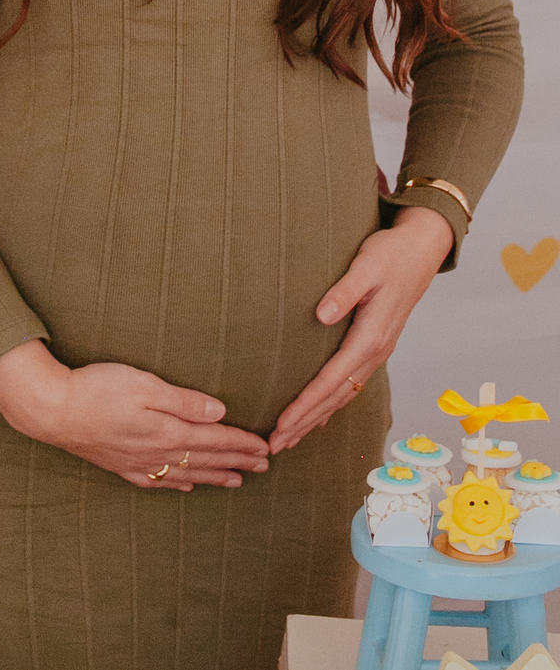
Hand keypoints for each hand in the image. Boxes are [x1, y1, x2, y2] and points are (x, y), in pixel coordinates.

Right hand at [0, 340, 269, 490]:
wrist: (53, 410)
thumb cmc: (97, 388)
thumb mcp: (144, 384)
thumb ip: (183, 400)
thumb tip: (220, 412)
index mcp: (167, 430)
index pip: (214, 438)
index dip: (242, 443)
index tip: (266, 448)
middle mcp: (157, 451)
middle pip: (205, 458)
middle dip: (237, 462)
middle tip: (264, 467)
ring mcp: (138, 462)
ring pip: (186, 473)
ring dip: (214, 476)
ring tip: (236, 481)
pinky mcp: (120, 465)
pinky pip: (158, 481)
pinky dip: (178, 485)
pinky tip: (186, 487)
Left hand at [268, 206, 453, 453]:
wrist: (421, 249)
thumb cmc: (390, 254)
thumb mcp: (366, 266)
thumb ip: (344, 291)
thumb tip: (322, 316)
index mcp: (371, 336)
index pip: (331, 380)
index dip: (305, 405)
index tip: (282, 423)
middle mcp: (375, 351)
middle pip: (335, 397)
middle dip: (305, 423)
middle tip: (274, 445)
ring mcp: (377, 352)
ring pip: (343, 395)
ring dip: (316, 419)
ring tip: (289, 438)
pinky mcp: (375, 346)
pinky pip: (350, 383)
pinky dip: (331, 403)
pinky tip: (319, 415)